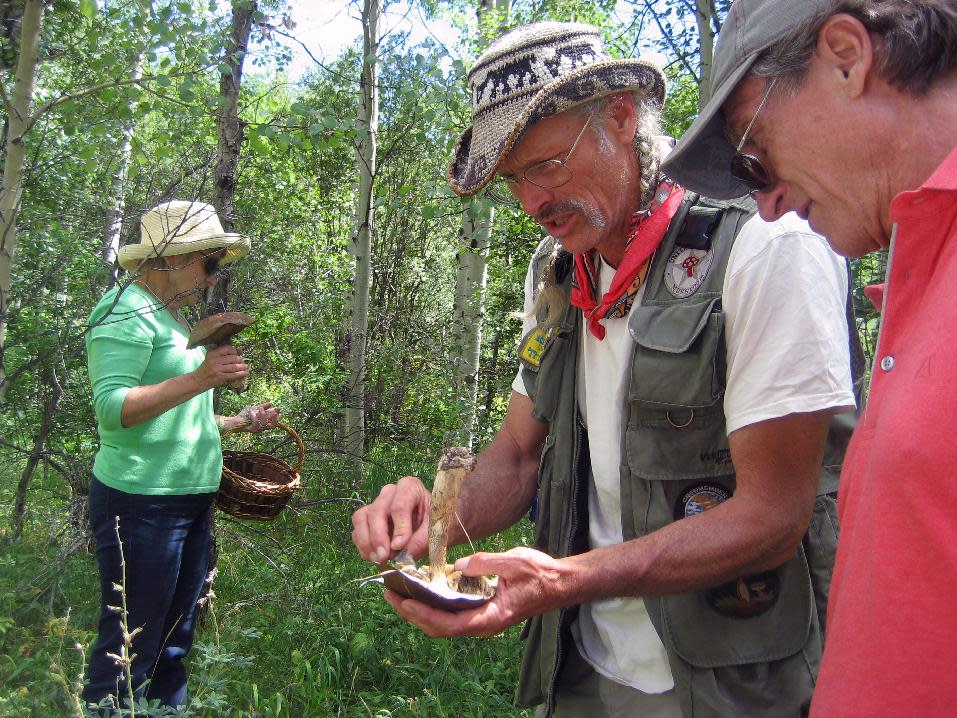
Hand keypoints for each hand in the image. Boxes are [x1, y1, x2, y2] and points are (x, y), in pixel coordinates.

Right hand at [193, 345, 247, 388]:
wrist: (198, 380)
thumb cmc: (207, 369)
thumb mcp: (213, 359)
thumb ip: (225, 355)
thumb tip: (240, 350)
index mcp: (212, 353)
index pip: (227, 349)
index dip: (234, 351)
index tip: (237, 354)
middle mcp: (215, 360)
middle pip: (233, 358)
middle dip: (240, 360)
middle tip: (243, 362)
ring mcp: (217, 369)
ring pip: (234, 366)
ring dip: (243, 367)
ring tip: (246, 367)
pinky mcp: (220, 377)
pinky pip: (234, 374)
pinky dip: (241, 374)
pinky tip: (245, 373)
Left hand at [238, 402, 279, 431]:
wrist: (235, 420)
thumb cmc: (245, 415)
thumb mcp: (255, 408)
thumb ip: (263, 406)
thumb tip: (271, 403)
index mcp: (264, 422)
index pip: (274, 421)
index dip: (277, 415)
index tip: (278, 408)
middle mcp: (262, 427)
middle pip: (273, 425)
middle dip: (274, 417)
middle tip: (273, 411)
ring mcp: (257, 429)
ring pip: (265, 424)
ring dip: (263, 415)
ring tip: (259, 408)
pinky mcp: (252, 430)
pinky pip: (256, 424)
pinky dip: (254, 417)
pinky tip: (252, 412)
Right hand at [351, 476, 431, 563]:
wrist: (432, 529)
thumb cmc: (436, 525)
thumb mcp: (436, 531)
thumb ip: (422, 540)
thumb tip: (403, 551)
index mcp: (410, 488)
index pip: (400, 505)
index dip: (399, 527)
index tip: (399, 546)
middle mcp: (390, 492)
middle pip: (377, 511)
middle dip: (378, 536)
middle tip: (384, 556)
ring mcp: (376, 504)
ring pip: (361, 518)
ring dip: (367, 542)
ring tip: (379, 559)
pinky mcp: (367, 519)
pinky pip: (357, 530)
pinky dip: (363, 546)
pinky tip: (374, 557)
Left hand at [383, 547, 565, 637]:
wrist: (558, 583)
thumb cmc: (540, 574)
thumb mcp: (515, 562)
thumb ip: (487, 562)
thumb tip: (460, 565)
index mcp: (490, 617)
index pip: (450, 624)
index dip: (424, 615)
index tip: (405, 601)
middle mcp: (481, 623)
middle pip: (438, 627)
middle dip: (411, 612)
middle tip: (389, 592)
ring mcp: (479, 617)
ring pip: (441, 622)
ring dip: (417, 608)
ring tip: (397, 590)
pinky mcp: (479, 609)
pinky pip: (450, 611)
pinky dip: (431, 602)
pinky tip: (421, 586)